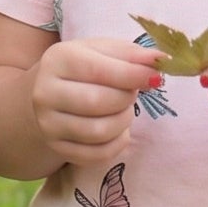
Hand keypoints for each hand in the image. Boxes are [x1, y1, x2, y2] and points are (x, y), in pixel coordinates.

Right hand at [30, 36, 162, 171]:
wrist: (48, 93)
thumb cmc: (83, 68)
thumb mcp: (103, 51)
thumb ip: (132, 54)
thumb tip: (161, 60)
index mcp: (59, 59)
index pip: (99, 70)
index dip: (133, 75)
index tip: (156, 77)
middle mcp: (46, 92)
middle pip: (98, 102)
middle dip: (126, 99)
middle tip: (131, 92)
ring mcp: (49, 124)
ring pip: (99, 131)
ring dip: (123, 121)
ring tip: (123, 109)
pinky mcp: (57, 147)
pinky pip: (97, 154)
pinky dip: (117, 143)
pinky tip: (117, 129)